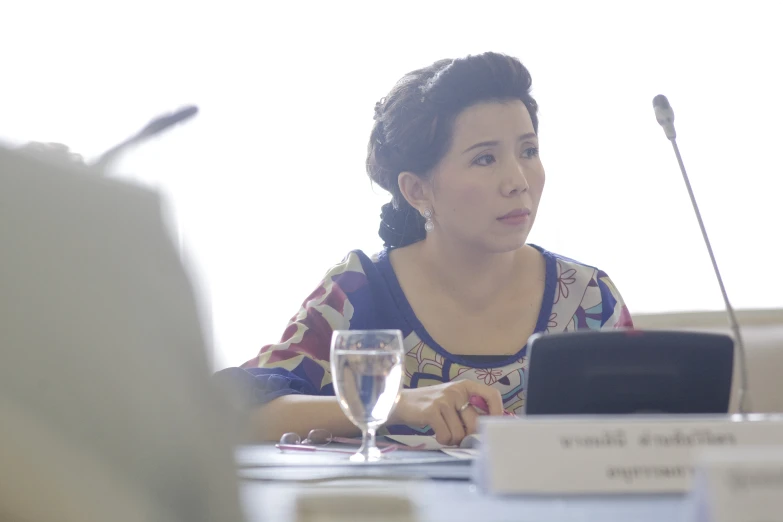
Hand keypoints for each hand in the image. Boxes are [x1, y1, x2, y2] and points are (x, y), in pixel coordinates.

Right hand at [389, 380, 503, 445]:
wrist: (402, 403)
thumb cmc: (432, 406)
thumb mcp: (453, 400)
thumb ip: (470, 410)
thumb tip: (488, 430)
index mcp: (465, 386)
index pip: (492, 395)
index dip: (497, 412)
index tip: (495, 426)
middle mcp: (456, 391)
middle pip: (476, 423)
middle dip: (468, 436)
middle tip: (459, 436)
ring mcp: (444, 400)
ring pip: (460, 433)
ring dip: (452, 439)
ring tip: (443, 431)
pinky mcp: (432, 411)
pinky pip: (446, 435)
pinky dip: (442, 439)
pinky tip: (436, 433)